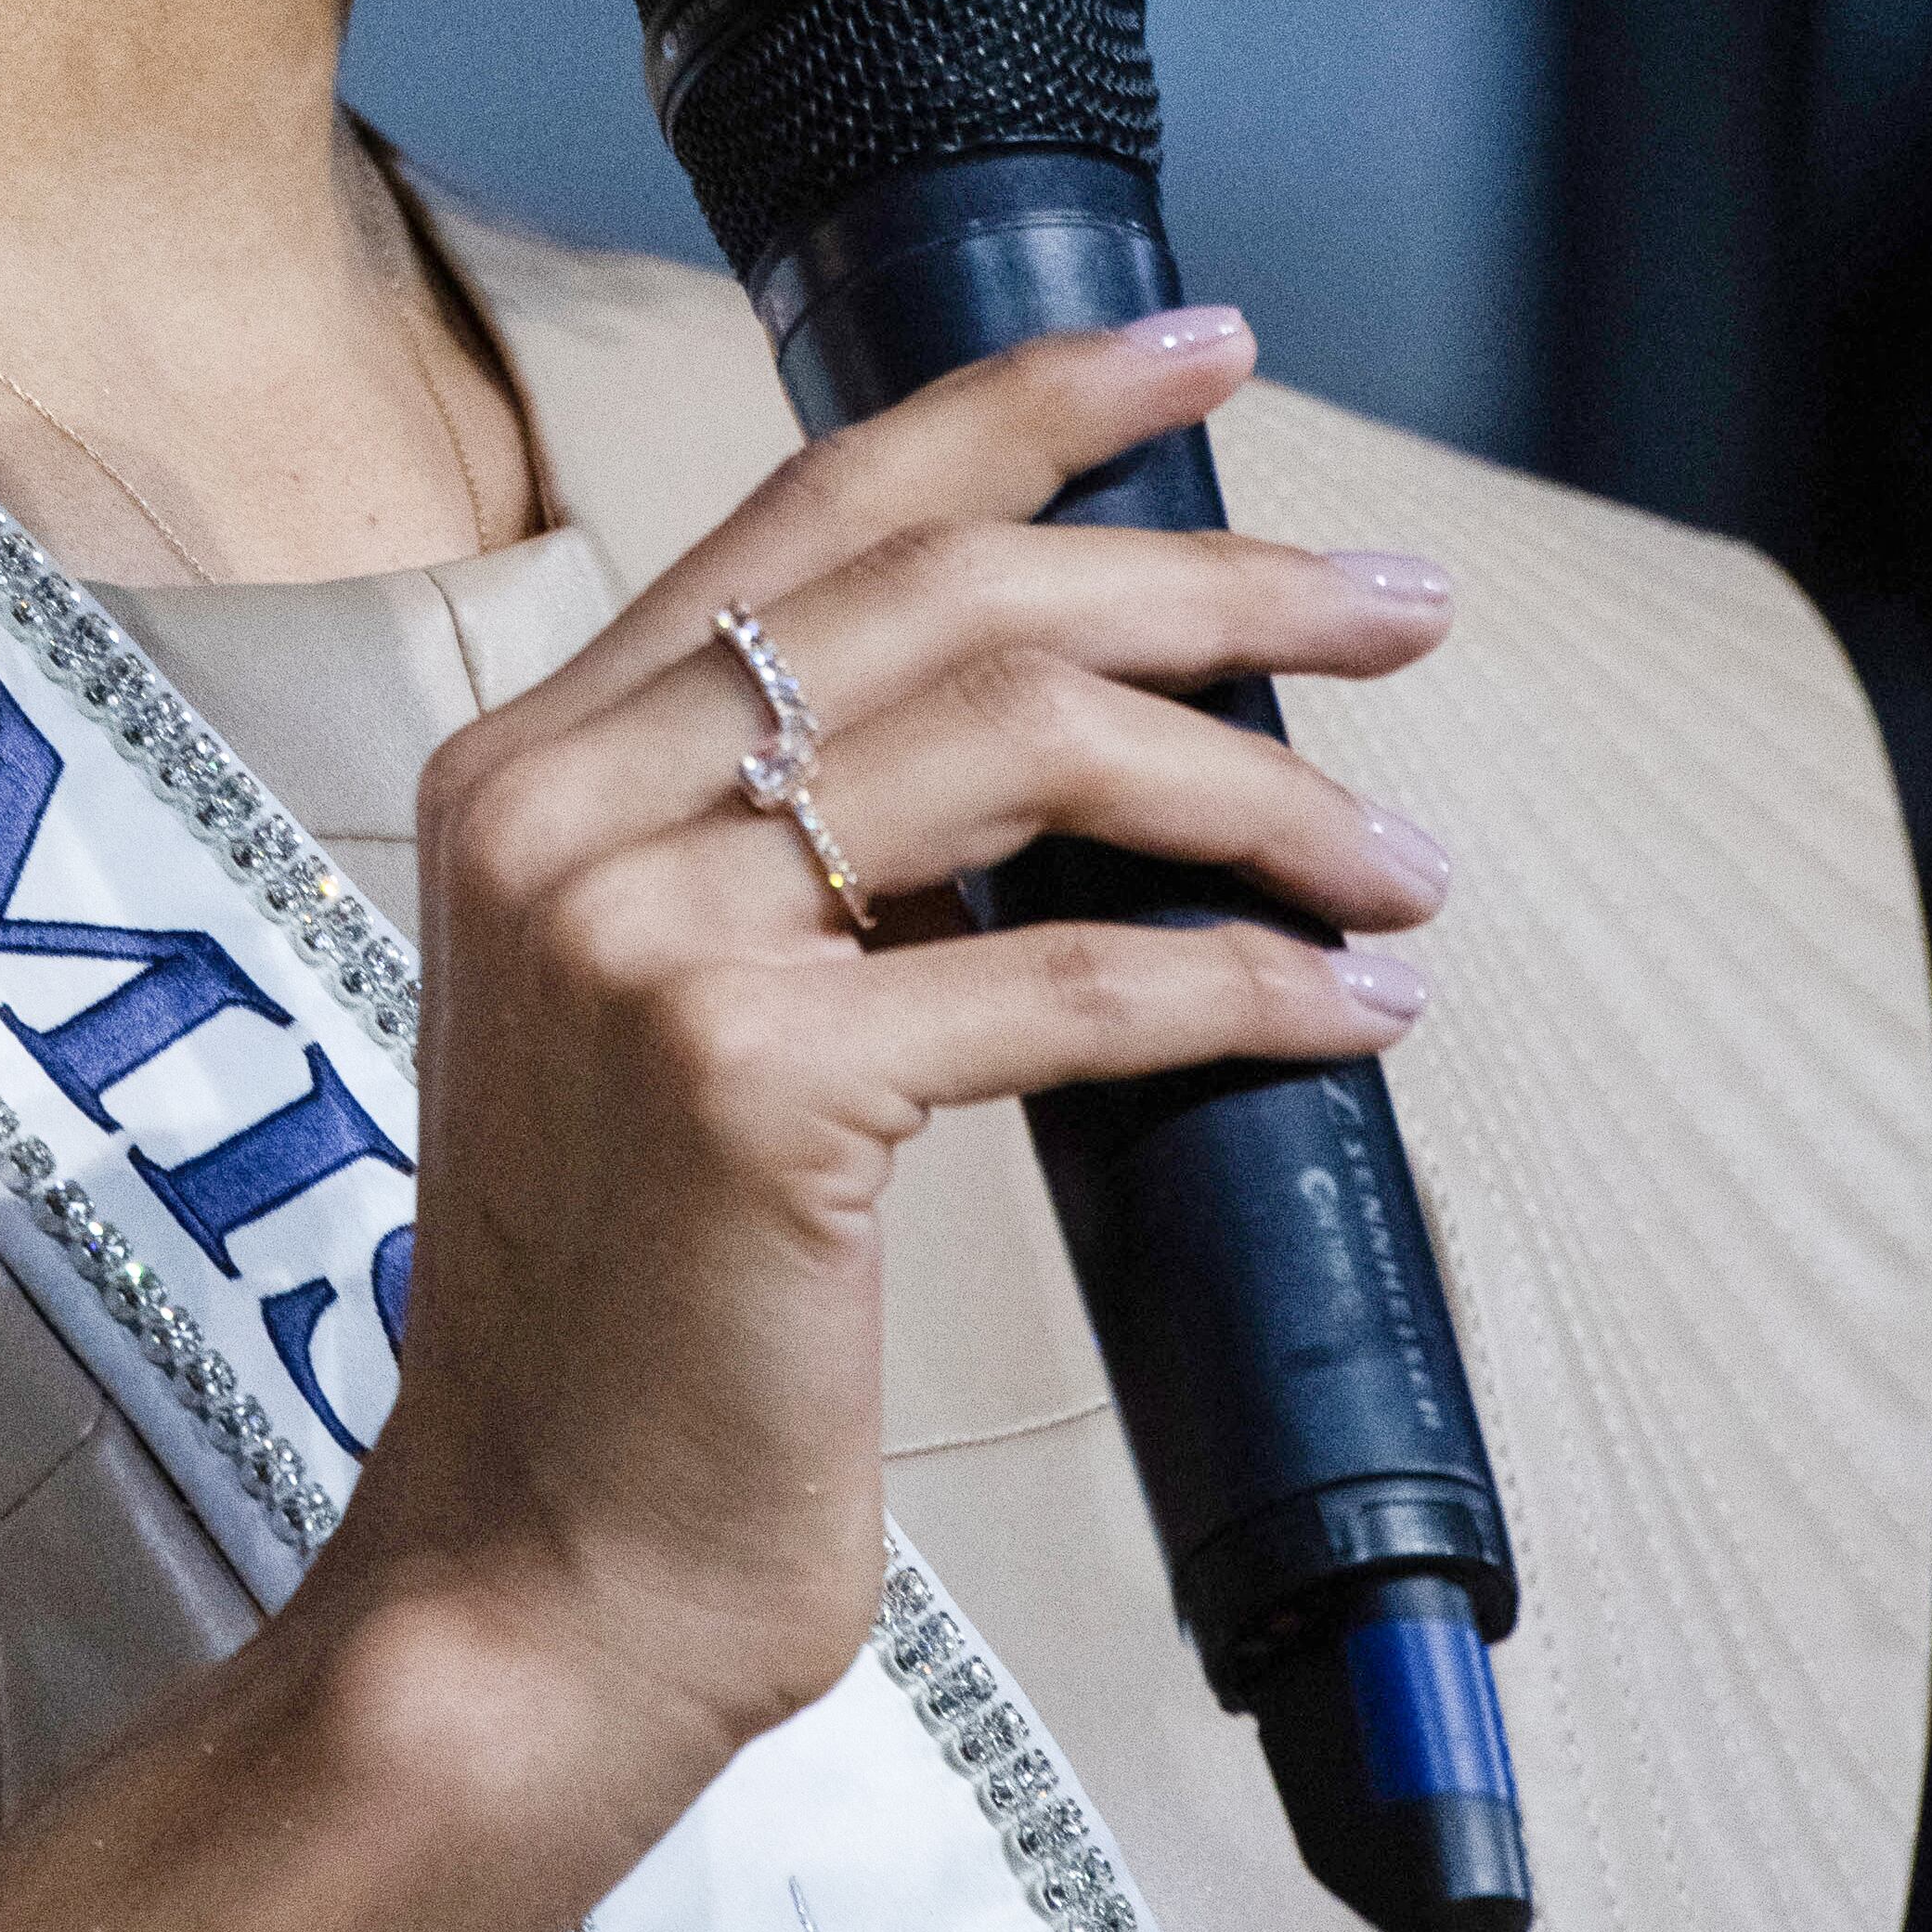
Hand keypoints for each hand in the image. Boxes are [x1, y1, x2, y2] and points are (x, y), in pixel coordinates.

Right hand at [309, 311, 1452, 1883]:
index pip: (817, 500)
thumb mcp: (651, 1003)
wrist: (528, 1582)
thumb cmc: (631, 1312)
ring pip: (1022, 747)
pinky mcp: (741, 1079)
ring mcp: (638, 932)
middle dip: (1209, 577)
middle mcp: (560, 803)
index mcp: (529, 757)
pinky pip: (1063, 977)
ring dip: (1259, 785)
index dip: (1026, 404)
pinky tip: (1350, 1011)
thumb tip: (1060, 709)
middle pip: (948, 590)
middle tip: (1399, 603)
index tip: (1201, 349)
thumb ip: (776, 833)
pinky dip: (1237, 983)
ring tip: (1403, 857)